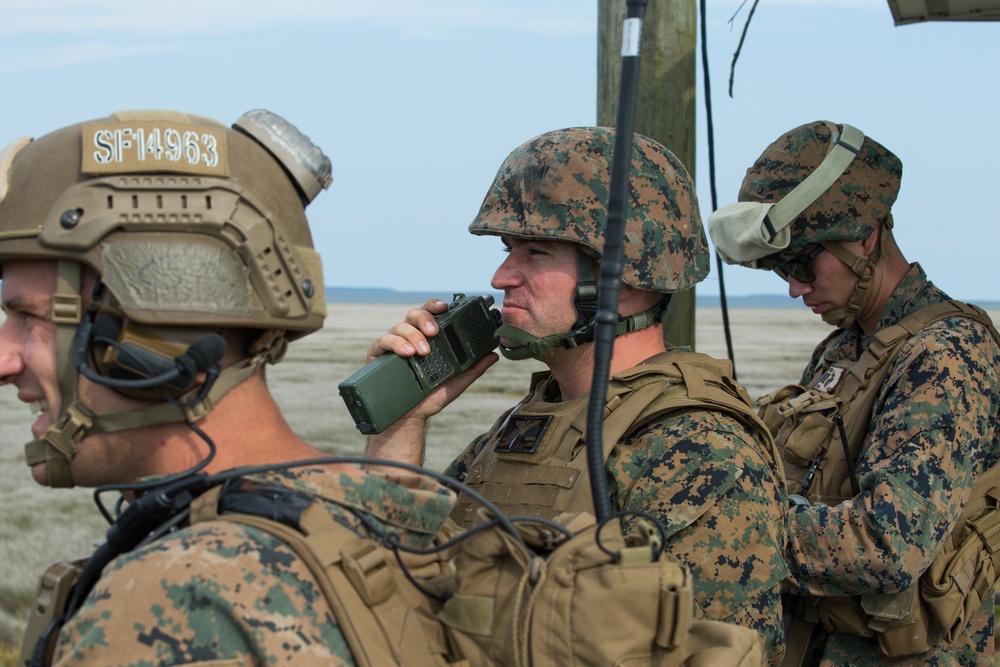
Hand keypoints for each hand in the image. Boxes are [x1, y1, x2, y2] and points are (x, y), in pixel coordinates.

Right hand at [365, 298, 498, 419]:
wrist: (408, 419)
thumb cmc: (429, 398)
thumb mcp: (455, 383)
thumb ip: (473, 369)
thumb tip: (493, 355)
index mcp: (426, 339)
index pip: (430, 314)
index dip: (435, 306)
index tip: (444, 307)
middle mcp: (409, 338)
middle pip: (414, 314)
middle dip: (425, 319)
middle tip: (434, 332)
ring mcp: (393, 346)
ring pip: (399, 326)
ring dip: (412, 335)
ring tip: (422, 351)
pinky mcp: (378, 356)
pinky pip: (383, 341)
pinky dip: (395, 344)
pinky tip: (406, 353)